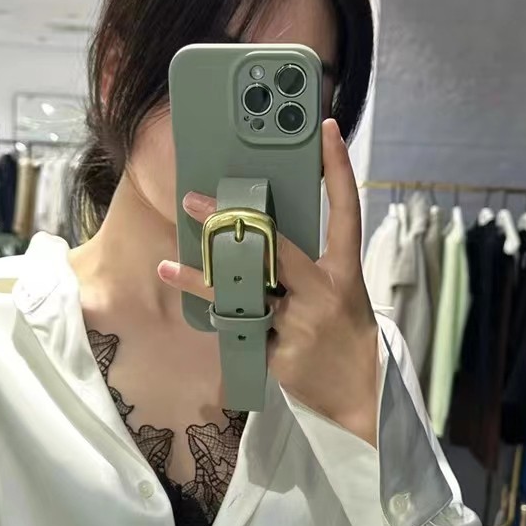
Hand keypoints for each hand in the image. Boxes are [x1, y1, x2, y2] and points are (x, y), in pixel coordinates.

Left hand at [158, 119, 379, 445]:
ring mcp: (301, 323)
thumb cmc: (345, 334)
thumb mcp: (340, 292)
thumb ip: (307, 266)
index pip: (346, 209)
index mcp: (344, 270)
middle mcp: (323, 291)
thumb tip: (263, 235)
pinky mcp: (280, 352)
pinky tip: (197, 311)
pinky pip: (241, 328)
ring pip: (242, 293)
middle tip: (193, 200)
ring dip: (200, 280)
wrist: (359, 394)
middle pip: (274, 247)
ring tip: (166, 266)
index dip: (338, 169)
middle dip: (230, 223)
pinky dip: (223, 320)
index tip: (326, 131)